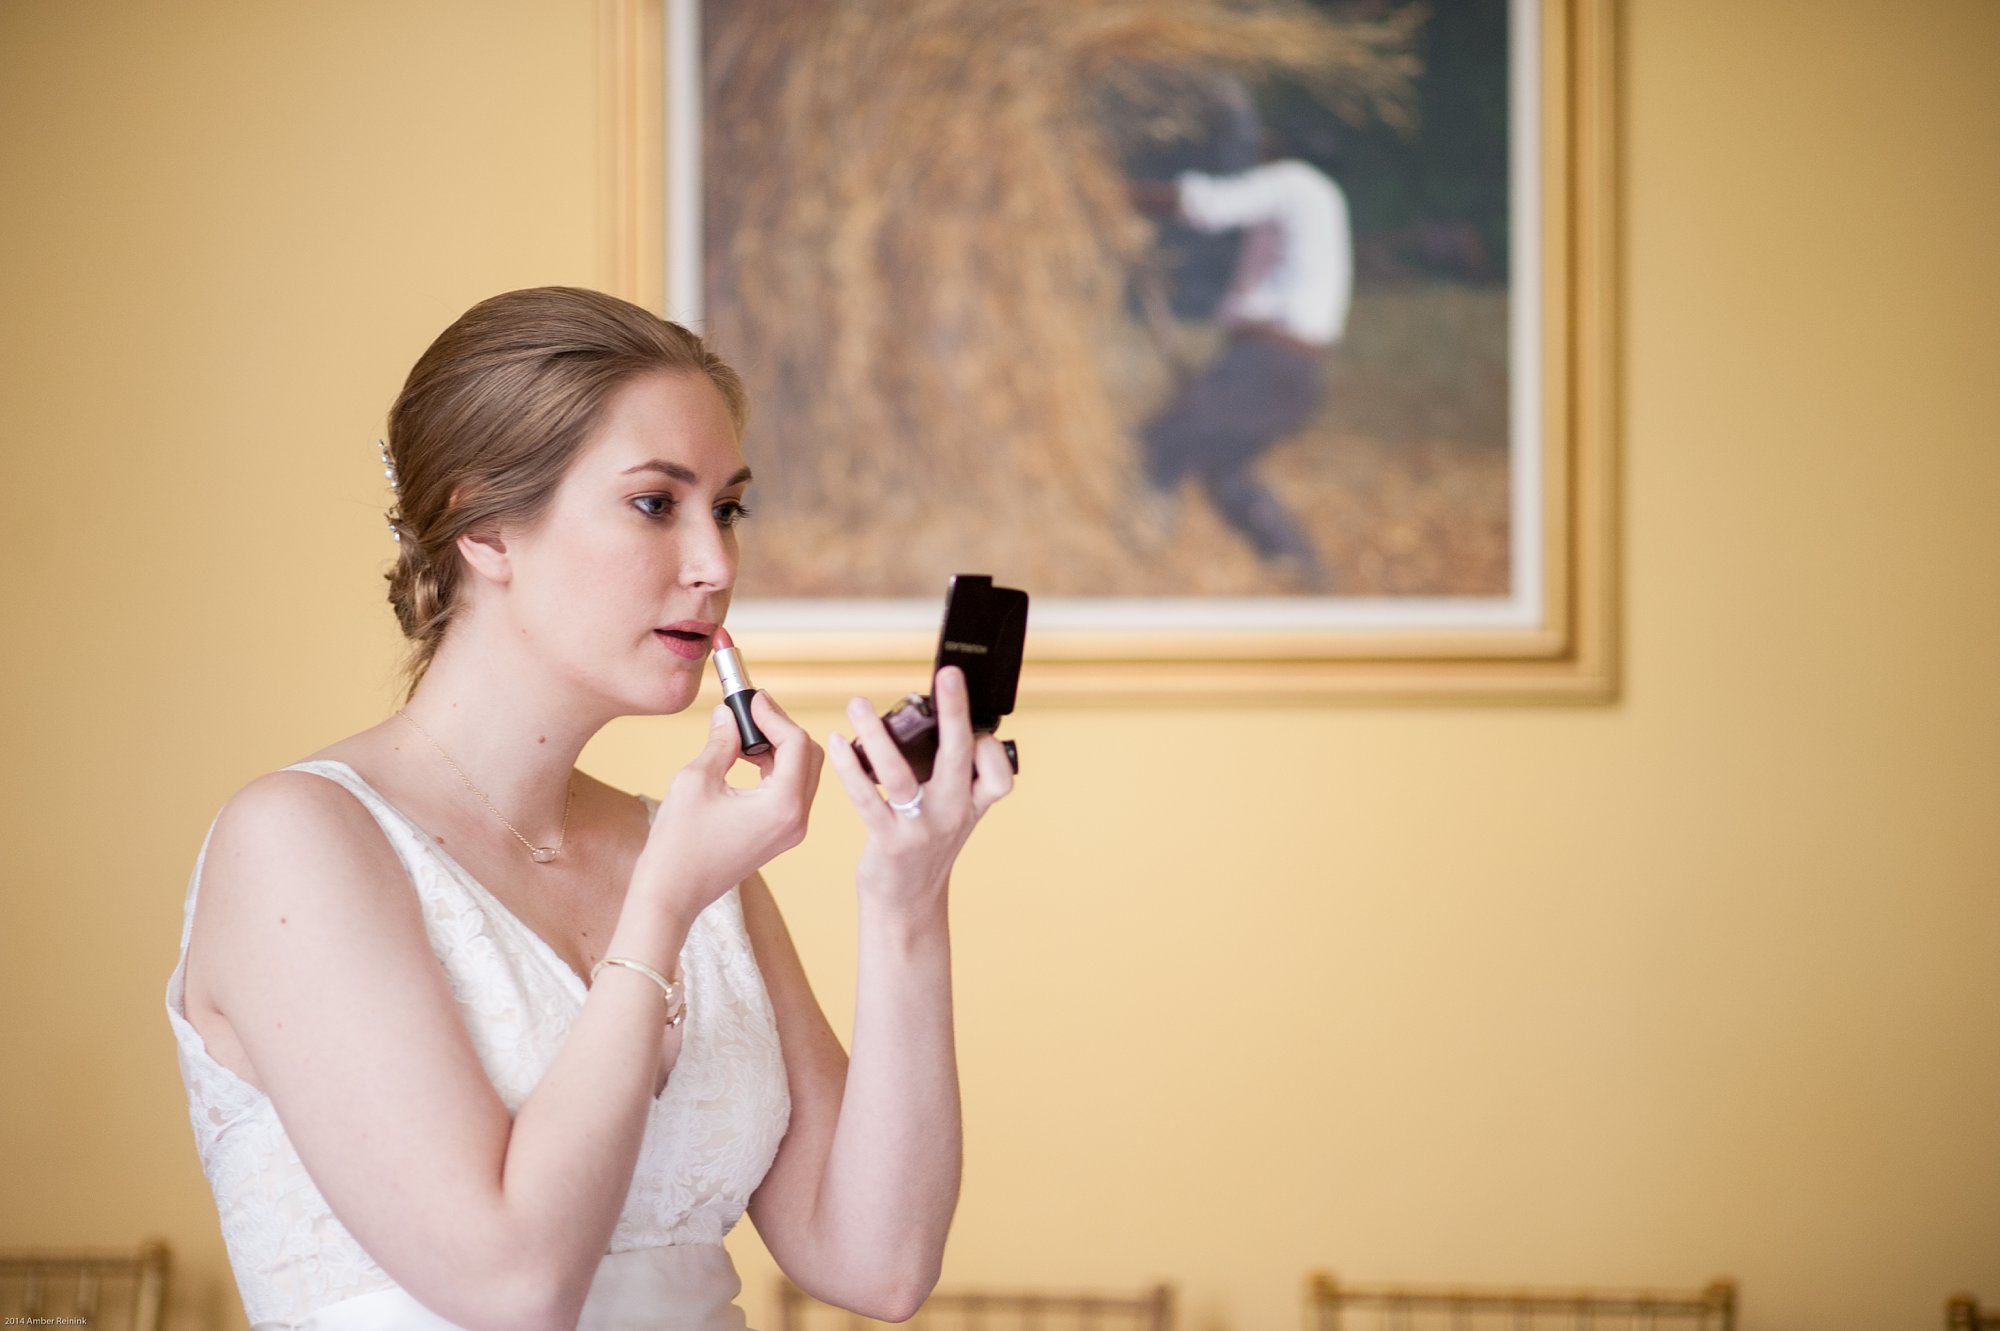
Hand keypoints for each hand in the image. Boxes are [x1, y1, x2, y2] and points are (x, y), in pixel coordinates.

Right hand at [637, 691, 823, 921]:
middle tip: (749, 710)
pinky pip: (789, 790)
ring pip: (801, 772)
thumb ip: (721, 741)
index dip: (773, 714)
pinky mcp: (779, 835)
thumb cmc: (679, 842)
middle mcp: (797, 819)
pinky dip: (773, 768)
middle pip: (809, 755)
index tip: (750, 698)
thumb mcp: (696, 779)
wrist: (672, 894)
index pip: (796, 743)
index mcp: (783, 805)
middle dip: (781, 727)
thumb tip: (729, 714)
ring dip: (778, 746)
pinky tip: (743, 758)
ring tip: (742, 732)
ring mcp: (791, 831)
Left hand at [827, 665, 1014, 911]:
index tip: (975, 727)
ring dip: (876, 735)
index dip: (990, 747)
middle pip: (958, 756)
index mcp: (973, 805)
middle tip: (948, 675)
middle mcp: (953, 815)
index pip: (998, 772)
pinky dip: (850, 768)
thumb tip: (933, 719)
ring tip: (858, 705)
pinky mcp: (890, 842)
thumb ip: (953, 774)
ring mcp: (922, 829)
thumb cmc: (926, 846)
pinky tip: (836, 743)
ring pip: (901, 774)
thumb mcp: (952, 813)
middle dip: (955, 712)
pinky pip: (868, 798)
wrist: (907, 904)